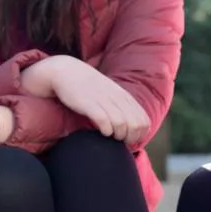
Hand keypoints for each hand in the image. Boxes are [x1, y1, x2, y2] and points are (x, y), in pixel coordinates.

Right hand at [25, 55, 149, 141]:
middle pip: (136, 125)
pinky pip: (104, 120)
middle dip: (130, 138)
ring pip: (122, 124)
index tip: (128, 139)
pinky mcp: (88, 103)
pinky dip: (106, 130)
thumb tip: (133, 126)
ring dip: (118, 135)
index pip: (144, 121)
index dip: (139, 135)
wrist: (66, 71)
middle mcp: (117, 98)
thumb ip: (122, 106)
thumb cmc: (89, 87)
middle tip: (119, 140)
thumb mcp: (111, 93)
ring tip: (110, 135)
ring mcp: (103, 100)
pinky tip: (103, 131)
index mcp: (124, 97)